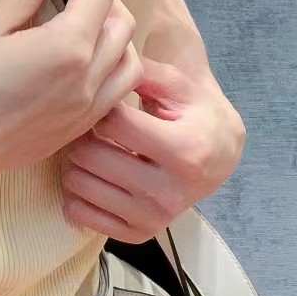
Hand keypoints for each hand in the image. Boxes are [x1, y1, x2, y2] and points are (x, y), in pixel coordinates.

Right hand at [0, 0, 143, 210]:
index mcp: (67, 50)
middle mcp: (86, 85)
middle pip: (122, 20)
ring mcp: (80, 116)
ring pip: (127, 62)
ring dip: (110, 28)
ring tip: (72, 12)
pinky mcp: (67, 136)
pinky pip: (111, 95)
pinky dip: (106, 66)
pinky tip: (71, 56)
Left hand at [59, 56, 246, 243]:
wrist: (222, 155)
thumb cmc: (195, 113)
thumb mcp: (178, 85)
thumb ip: (141, 71)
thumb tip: (103, 61)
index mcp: (186, 151)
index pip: (113, 123)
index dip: (101, 105)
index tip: (107, 101)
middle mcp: (170, 192)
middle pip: (90, 155)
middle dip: (82, 133)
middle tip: (90, 124)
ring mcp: (154, 218)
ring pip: (79, 184)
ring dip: (75, 161)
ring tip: (92, 146)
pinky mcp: (139, 234)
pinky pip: (79, 214)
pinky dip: (76, 193)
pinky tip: (94, 175)